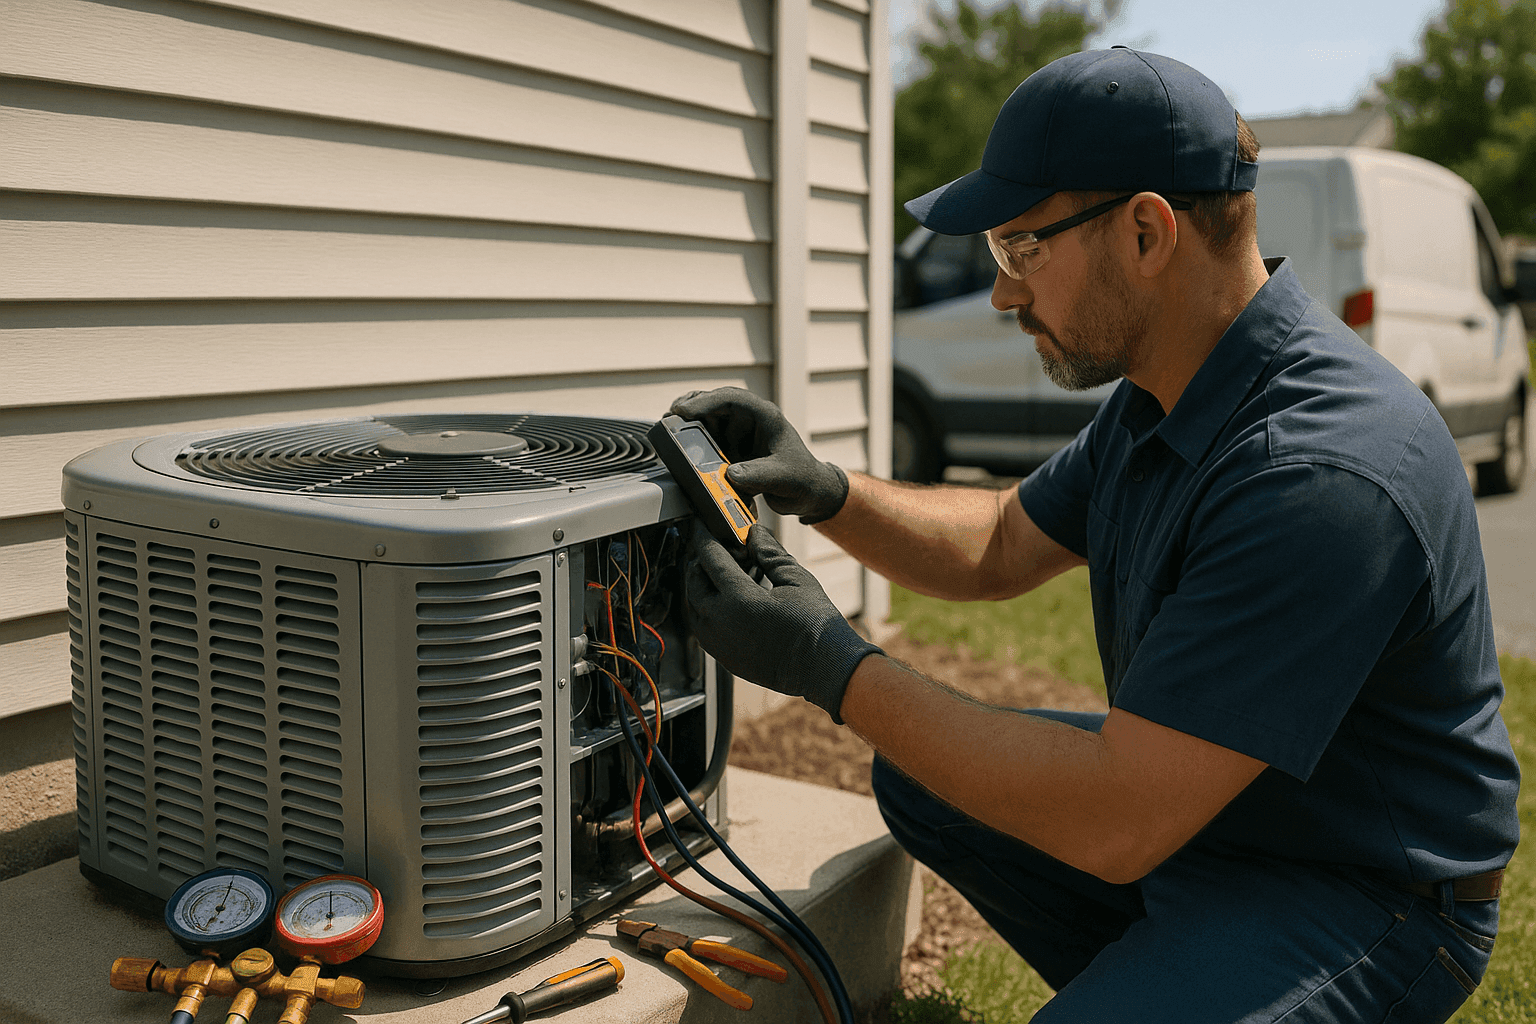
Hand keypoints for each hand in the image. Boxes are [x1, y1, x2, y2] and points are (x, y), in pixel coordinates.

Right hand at [670, 387, 848, 524]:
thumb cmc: (802, 478)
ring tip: (670, 433)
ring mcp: (739, 433)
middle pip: (714, 404)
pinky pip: (709, 441)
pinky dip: (694, 443)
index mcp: (765, 416)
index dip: (706, 401)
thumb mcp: (783, 478)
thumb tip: (730, 475)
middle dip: (691, 409)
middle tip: (670, 419)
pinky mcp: (732, 448)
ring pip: (708, 420)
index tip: (684, 410)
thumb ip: (759, 476)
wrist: (809, 493)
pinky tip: (682, 449)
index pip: (732, 399)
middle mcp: (749, 420)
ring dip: (690, 425)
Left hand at [685, 522, 880, 722]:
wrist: (824, 669)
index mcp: (738, 599)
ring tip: (728, 576)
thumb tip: (755, 534)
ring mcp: (719, 644)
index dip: (704, 537)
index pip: (710, 557)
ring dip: (704, 587)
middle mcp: (720, 622)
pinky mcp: (724, 658)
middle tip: (719, 550)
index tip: (703, 526)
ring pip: (695, 606)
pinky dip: (709, 609)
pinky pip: (704, 628)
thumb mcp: (796, 580)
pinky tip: (732, 602)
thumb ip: (770, 553)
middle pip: (695, 581)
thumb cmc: (815, 627)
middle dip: (702, 562)